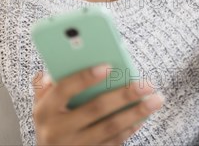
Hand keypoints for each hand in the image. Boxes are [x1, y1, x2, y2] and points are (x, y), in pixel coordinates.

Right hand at [32, 65, 163, 144]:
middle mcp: (57, 130)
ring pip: (109, 128)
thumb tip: (66, 60)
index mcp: (44, 110)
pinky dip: (130, 129)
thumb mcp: (43, 101)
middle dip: (124, 94)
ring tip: (156, 99)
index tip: (108, 65)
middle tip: (147, 83)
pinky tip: (143, 116)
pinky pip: (113, 143)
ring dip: (136, 113)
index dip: (84, 77)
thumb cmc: (51, 119)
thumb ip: (50, 83)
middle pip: (95, 109)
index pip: (64, 90)